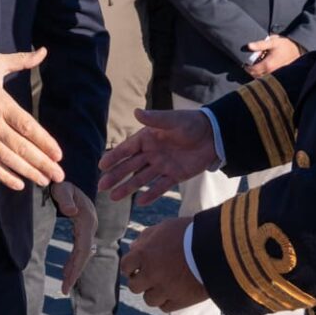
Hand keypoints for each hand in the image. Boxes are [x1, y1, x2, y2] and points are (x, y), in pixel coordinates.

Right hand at [0, 48, 63, 190]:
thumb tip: (43, 52)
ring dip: (27, 172)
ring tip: (45, 181)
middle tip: (59, 175)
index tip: (58, 154)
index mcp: (0, 103)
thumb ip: (21, 60)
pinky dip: (4, 176)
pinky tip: (19, 184)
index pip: (26, 126)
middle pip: (20, 147)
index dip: (43, 141)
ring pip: (7, 159)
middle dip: (41, 163)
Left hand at [50, 182, 96, 294]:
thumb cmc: (61, 184)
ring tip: (65, 287)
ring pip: (82, 254)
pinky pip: (79, 249)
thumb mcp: (63, 189)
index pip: (83, 248)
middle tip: (64, 290)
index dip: (76, 265)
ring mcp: (87, 228)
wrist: (65, 180)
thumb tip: (71, 212)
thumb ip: (66, 199)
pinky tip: (67, 272)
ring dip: (74, 270)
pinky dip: (73, 262)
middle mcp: (90, 226)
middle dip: (75, 272)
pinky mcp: (82, 230)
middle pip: (84, 254)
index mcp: (87, 220)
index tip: (67, 280)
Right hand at [98, 109, 215, 205]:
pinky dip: (151, 194)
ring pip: (141, 179)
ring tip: (114, 198)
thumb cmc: (191, 123)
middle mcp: (151, 153)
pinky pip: (160, 186)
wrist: (214, 135)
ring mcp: (162, 165)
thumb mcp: (172, 120)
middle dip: (115, 176)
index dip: (114, 157)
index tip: (102, 166)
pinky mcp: (175, 175)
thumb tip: (136, 112)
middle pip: (130, 167)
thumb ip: (155, 119)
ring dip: (128, 188)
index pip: (127, 149)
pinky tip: (140, 202)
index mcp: (147, 138)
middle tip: (101, 187)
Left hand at [119, 217, 207, 310]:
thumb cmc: (191, 233)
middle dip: (140, 281)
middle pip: (134, 286)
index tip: (136, 267)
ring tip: (163, 285)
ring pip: (149, 299)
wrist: (218, 248)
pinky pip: (165, 307)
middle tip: (149, 277)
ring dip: (154, 293)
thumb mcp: (165, 228)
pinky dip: (167, 301)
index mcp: (144, 254)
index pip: (125, 266)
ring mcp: (165, 289)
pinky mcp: (180, 301)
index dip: (130, 267)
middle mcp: (151, 274)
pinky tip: (174, 292)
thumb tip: (133, 248)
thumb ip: (146, 237)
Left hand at [244, 35, 300, 77]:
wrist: (297, 49)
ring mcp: (276, 74)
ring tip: (257, 65)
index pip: (252, 70)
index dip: (246, 67)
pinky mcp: (279, 75)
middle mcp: (271, 72)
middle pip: (255, 75)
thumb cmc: (285, 45)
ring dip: (257, 73)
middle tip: (250, 63)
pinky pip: (267, 77)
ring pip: (261, 78)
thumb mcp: (272, 42)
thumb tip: (248, 46)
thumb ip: (260, 44)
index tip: (245, 63)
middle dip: (251, 70)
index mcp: (268, 65)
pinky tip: (264, 67)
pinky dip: (263, 74)